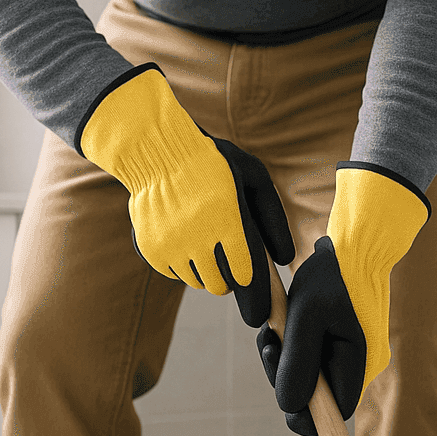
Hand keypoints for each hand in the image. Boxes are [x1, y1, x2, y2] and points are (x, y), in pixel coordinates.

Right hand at [79, 62, 294, 326]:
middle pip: (220, 286)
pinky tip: (183, 237)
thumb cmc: (214, 162)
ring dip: (206, 271)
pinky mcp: (152, 250)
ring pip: (198, 282)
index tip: (249, 277)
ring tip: (204, 244)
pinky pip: (174, 274)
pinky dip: (182, 264)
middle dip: (228, 278)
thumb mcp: (253, 176)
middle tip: (228, 261)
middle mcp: (197, 238)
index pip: (245, 275)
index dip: (251, 282)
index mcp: (227, 221)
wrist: (156, 150)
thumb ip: (273, 217)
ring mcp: (171, 246)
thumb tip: (284, 259)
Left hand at [256, 163, 429, 435]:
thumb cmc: (334, 275)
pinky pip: (312, 358)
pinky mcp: (341, 342)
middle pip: (316, 398)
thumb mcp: (307, 317)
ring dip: (284, 360)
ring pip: (310, 377)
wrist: (359, 242)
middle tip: (268, 344)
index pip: (333, 416)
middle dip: (285, 377)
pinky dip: (292, 348)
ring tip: (270, 332)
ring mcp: (351, 355)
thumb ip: (298, 363)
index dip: (303, 417)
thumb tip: (288, 407)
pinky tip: (279, 327)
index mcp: (359, 365)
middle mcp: (359, 366)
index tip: (279, 392)